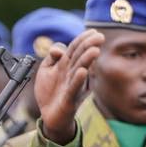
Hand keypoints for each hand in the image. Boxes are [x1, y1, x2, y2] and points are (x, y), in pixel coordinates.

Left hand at [36, 29, 103, 145]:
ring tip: (94, 50)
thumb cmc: (50, 91)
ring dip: (87, 60)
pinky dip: (78, 80)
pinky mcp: (69, 98)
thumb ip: (52, 56)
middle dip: (89, 46)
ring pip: (80, 70)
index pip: (76, 49)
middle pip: (80, 57)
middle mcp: (72, 73)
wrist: (49, 115)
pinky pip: (74, 88)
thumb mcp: (46, 69)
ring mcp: (72, 85)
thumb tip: (58, 49)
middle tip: (99, 37)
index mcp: (67, 64)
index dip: (83, 39)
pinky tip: (83, 72)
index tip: (93, 31)